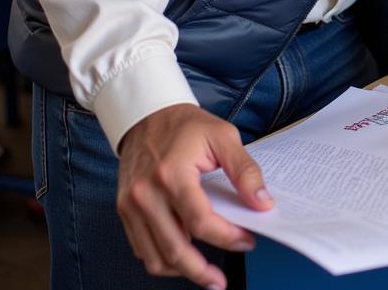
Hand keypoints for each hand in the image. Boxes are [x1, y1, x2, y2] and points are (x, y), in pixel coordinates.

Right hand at [117, 103, 273, 289]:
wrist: (147, 115)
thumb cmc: (187, 125)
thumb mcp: (223, 136)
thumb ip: (245, 171)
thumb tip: (263, 202)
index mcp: (172, 173)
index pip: (201, 221)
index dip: (227, 237)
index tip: (247, 240)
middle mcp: (146, 194)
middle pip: (175, 248)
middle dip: (201, 271)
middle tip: (221, 281)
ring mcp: (131, 205)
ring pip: (155, 257)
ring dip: (182, 271)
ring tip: (205, 275)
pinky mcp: (124, 211)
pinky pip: (141, 249)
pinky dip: (162, 260)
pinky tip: (183, 257)